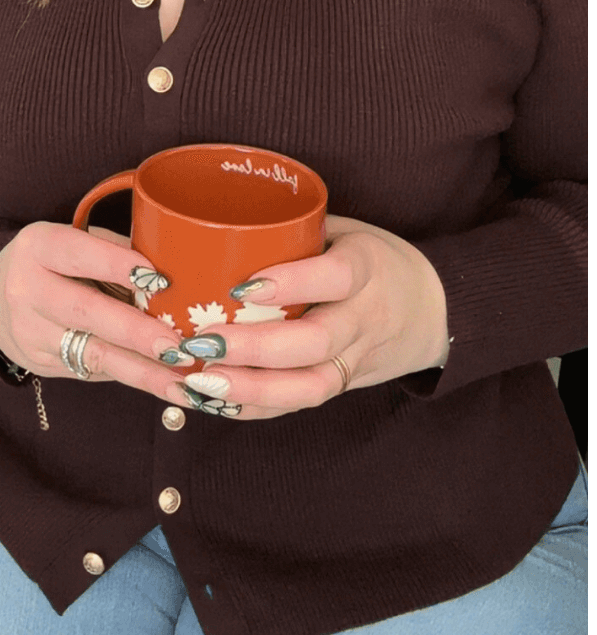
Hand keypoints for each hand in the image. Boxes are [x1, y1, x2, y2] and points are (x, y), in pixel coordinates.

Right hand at [0, 221, 193, 404]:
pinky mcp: (42, 364)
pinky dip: (133, 377)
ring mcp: (31, 332)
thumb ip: (115, 252)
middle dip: (135, 331)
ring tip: (182, 382)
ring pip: (92, 354)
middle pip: (84, 312)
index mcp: (38, 247)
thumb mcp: (75, 241)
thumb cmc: (55, 262)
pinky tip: (166, 385)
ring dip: (143, 371)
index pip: (78, 254)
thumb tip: (169, 275)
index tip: (158, 278)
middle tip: (177, 345)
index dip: (117, 265)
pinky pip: (94, 371)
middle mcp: (27, 290)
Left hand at [168, 215, 450, 419]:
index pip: (337, 277)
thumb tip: (218, 227)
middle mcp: (366, 316)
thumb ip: (295, 232)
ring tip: (200, 380)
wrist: (433, 310)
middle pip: (317, 342)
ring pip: (311, 385)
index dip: (292, 283)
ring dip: (252, 388)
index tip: (241, 287)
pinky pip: (302, 403)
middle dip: (255, 348)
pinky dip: (257, 407)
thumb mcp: (345, 231)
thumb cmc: (372, 259)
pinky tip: (215, 399)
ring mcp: (358, 356)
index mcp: (367, 266)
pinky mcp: (346, 384)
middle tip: (202, 342)